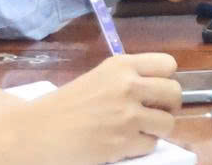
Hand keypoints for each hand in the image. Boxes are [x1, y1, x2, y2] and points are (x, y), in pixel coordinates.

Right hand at [18, 53, 182, 164]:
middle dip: (167, 106)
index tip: (155, 91)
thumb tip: (156, 88)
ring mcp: (128, 115)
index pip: (168, 64)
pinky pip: (151, 145)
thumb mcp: (98, 79)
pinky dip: (141, 147)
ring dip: (156, 129)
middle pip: (175, 93)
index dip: (165, 79)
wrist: (35, 133)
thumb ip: (126, 78)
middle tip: (152, 114)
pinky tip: (124, 144)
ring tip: (138, 131)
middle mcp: (128, 86)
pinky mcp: (123, 142)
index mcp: (121, 65)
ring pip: (168, 122)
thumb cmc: (63, 106)